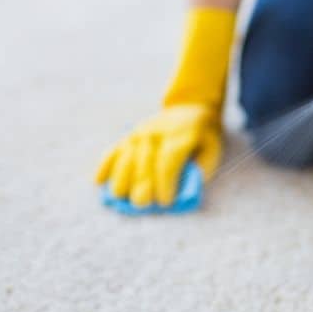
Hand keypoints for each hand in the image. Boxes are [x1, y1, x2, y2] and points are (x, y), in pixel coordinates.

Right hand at [95, 104, 220, 206]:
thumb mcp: (213, 150)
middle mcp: (157, 133)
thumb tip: (181, 192)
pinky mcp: (129, 135)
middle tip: (144, 204)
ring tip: (122, 198)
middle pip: (143, 163)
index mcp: (181, 136)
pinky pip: (113, 150)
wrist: (191, 107)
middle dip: (142, 186)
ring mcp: (140, 133)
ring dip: (121, 179)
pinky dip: (104, 166)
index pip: (167, 162)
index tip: (166, 201)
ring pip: (124, 157)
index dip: (164, 183)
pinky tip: (99, 181)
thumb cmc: (204, 137)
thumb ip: (200, 170)